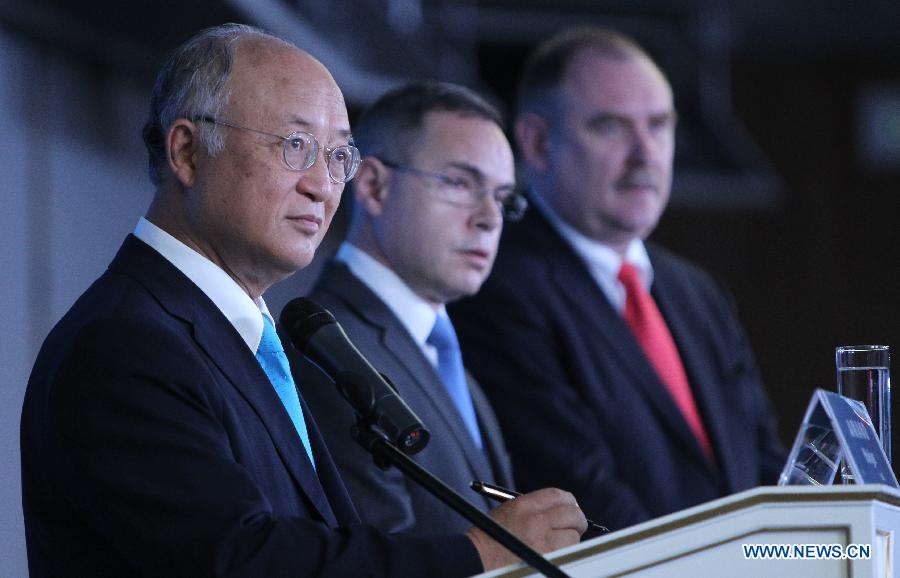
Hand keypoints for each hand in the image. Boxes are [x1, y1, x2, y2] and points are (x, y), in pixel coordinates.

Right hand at [466, 487, 586, 570]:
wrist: (476, 558)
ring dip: (569, 540)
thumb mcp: (509, 510)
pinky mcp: (546, 560)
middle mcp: (537, 521)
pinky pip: (565, 555)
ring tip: (558, 543)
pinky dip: (563, 554)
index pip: (559, 496)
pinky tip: (553, 554)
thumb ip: (534, 508)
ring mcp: (543, 542)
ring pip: (573, 537)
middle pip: (573, 515)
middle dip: (577, 521)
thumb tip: (558, 511)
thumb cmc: (489, 536)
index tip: (571, 508)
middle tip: (574, 526)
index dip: (570, 502)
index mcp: (525, 504)